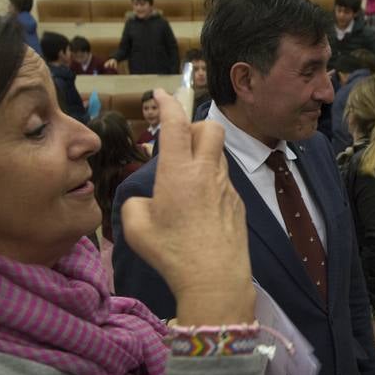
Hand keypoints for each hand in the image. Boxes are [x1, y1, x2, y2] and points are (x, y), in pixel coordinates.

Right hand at [119, 89, 254, 324]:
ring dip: (203, 158)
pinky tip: (200, 211)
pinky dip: (210, 185)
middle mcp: (206, 173)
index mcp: (179, 171)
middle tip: (179, 144)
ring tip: (186, 183)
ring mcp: (226, 188)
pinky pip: (224, 183)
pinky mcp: (238, 206)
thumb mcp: (136, 228)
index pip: (176, 123)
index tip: (162, 95)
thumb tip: (146, 201)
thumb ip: (136, 204)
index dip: (168, 103)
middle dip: (195, 127)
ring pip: (219, 156)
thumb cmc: (172, 253)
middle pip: (211, 128)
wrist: (215, 280)